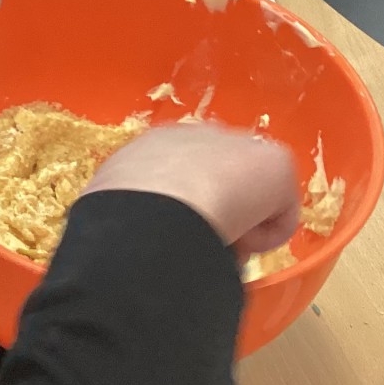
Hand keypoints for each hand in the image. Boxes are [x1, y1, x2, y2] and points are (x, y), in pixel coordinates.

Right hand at [81, 124, 299, 254]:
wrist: (156, 204)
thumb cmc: (119, 214)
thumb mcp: (108, 206)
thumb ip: (125, 211)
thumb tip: (135, 241)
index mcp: (152, 144)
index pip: (176, 174)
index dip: (181, 207)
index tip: (174, 236)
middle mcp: (198, 135)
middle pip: (218, 180)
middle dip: (216, 211)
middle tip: (200, 246)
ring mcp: (238, 144)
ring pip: (247, 199)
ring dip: (239, 225)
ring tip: (217, 249)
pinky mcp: (275, 165)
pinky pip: (275, 219)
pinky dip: (262, 238)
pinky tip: (239, 241)